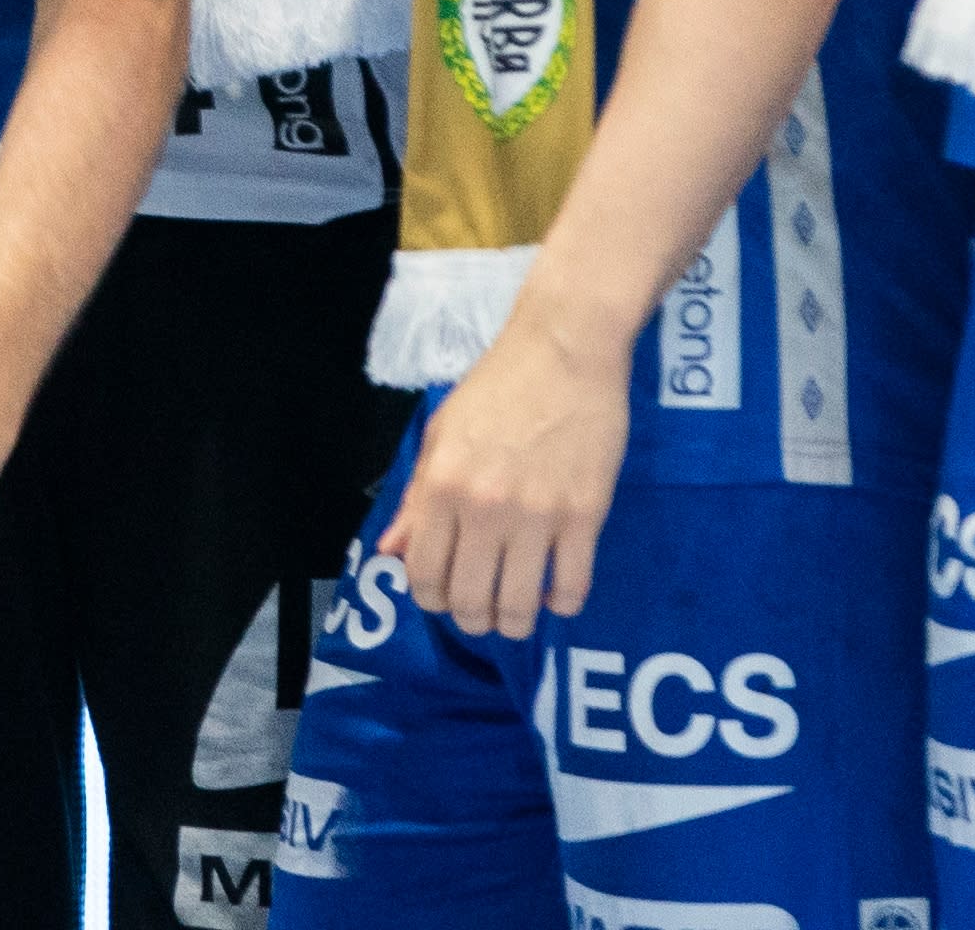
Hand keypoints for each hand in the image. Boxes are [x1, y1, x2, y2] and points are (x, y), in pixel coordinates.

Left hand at [376, 293, 629, 636]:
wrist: (564, 350)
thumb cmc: (497, 388)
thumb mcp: (441, 435)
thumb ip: (416, 499)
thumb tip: (390, 553)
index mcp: (442, 486)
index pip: (423, 574)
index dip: (430, 599)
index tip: (443, 596)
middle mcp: (484, 508)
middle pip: (470, 601)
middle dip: (472, 619)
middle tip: (482, 612)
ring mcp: (537, 516)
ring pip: (520, 606)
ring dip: (515, 623)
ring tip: (517, 614)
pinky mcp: (585, 516)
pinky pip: (572, 586)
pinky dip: (562, 603)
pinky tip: (556, 593)